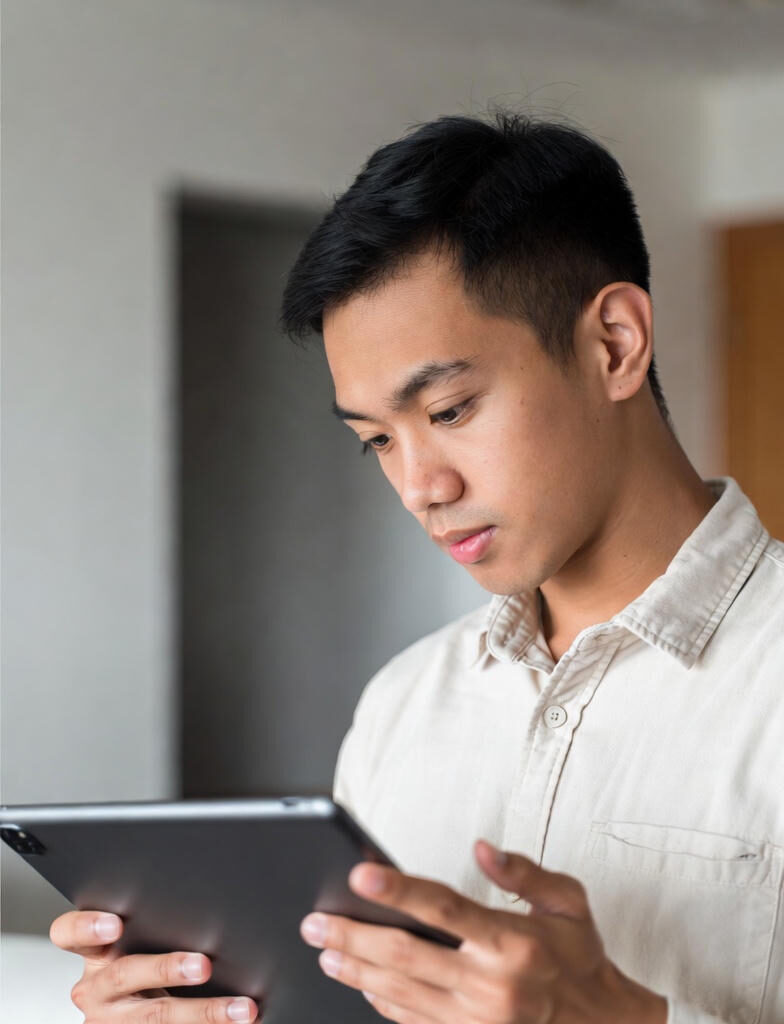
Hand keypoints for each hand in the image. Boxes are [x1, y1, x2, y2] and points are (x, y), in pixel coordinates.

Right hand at [49, 909, 258, 1021]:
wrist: (134, 1018)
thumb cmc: (143, 971)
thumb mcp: (137, 948)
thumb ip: (154, 930)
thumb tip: (211, 914)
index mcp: (95, 954)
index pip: (69, 934)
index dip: (86, 927)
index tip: (115, 924)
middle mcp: (96, 990)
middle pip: (124, 975)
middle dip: (167, 969)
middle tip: (204, 966)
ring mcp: (111, 1022)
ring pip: (156, 1016)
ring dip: (204, 1012)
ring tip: (240, 1009)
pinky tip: (237, 1023)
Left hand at [299, 840, 667, 1023]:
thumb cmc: (580, 956)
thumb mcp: (568, 900)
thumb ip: (523, 871)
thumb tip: (481, 848)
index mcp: (513, 941)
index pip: (444, 908)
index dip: (399, 891)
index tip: (360, 875)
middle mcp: (491, 984)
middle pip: (406, 955)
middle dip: (353, 936)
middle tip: (315, 922)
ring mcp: (478, 1019)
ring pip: (401, 992)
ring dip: (356, 971)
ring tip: (324, 951)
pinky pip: (414, 1022)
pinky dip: (381, 1002)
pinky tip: (360, 984)